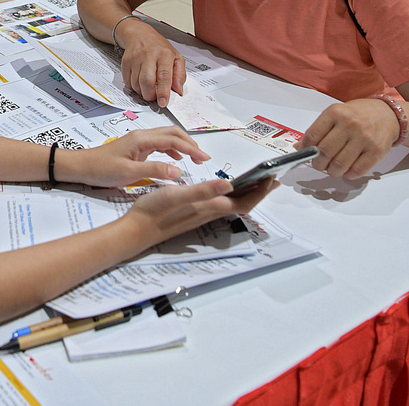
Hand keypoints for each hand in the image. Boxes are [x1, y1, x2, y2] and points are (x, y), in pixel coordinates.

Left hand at [61, 128, 210, 187]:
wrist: (82, 167)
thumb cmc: (101, 169)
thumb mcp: (129, 173)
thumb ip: (154, 170)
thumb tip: (178, 170)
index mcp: (142, 139)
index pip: (173, 140)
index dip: (191, 148)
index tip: (204, 158)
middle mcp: (142, 136)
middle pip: (172, 133)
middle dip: (190, 144)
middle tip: (202, 158)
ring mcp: (139, 141)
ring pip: (166, 138)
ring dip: (182, 146)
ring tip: (194, 159)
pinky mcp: (136, 148)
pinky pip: (159, 145)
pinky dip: (171, 150)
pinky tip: (176, 160)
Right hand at [117, 19, 185, 107]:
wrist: (140, 34)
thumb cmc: (159, 48)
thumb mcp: (176, 57)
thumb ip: (180, 75)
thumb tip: (179, 91)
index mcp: (164, 54)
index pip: (164, 75)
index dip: (163, 91)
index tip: (163, 102)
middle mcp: (149, 55)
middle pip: (147, 81)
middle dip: (150, 95)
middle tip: (154, 98)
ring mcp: (135, 58)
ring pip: (136, 83)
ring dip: (142, 92)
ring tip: (148, 88)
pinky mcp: (125, 62)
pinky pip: (127, 81)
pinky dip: (134, 87)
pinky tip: (140, 83)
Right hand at [122, 178, 276, 246]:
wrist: (135, 231)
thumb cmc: (154, 211)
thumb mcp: (177, 195)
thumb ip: (203, 191)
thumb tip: (230, 185)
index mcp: (209, 207)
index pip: (244, 201)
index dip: (260, 191)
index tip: (273, 177)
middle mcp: (209, 213)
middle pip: (242, 204)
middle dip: (258, 192)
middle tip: (271, 178)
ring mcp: (201, 215)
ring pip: (232, 205)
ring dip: (246, 194)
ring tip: (255, 182)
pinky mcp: (192, 214)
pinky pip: (220, 205)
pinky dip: (230, 196)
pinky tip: (225, 190)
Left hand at [299, 98, 399, 179]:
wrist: (388, 114)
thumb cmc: (358, 115)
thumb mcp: (336, 113)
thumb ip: (318, 129)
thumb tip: (299, 147)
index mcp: (335, 113)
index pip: (312, 135)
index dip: (305, 149)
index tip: (306, 154)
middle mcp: (349, 124)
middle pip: (324, 152)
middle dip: (318, 164)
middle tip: (319, 164)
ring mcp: (364, 138)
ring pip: (339, 165)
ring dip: (332, 172)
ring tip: (332, 168)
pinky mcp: (376, 151)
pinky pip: (357, 171)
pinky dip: (348, 175)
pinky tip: (347, 170)